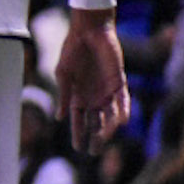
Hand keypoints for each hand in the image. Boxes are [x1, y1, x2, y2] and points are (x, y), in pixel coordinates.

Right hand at [54, 6, 132, 149]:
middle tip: (94, 152)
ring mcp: (107, 90)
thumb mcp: (63, 75)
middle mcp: (94, 96)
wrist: (88, 32)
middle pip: (95, 122)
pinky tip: (121, 121)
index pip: (78, 120)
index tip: (78, 148)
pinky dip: (123, 110)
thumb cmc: (72, 50)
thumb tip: (60, 118)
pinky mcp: (119, 82)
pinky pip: (123, 100)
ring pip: (109, 115)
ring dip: (108, 127)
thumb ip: (64, 96)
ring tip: (105, 137)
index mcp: (78, 96)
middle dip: (95, 137)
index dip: (78, 133)